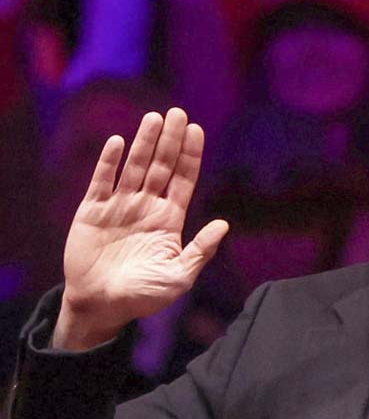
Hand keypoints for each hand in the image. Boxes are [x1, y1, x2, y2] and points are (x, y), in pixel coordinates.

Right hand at [53, 108, 228, 350]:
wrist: (102, 306)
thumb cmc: (145, 296)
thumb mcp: (179, 277)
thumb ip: (200, 251)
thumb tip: (225, 225)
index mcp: (170, 220)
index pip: (184, 180)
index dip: (191, 155)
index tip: (197, 130)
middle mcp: (147, 207)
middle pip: (162, 166)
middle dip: (170, 140)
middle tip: (178, 112)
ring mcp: (120, 206)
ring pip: (134, 167)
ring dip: (143, 143)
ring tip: (153, 118)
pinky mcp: (93, 211)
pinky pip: (102, 182)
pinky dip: (108, 162)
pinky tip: (117, 142)